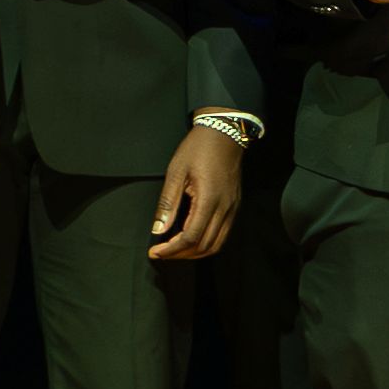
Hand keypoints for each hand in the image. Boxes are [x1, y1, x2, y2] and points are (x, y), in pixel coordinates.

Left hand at [148, 122, 244, 259]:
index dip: (172, 249)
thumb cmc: (198, 149)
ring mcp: (232, 208)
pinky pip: (222, 234)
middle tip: (161, 252)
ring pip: (216, 244)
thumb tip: (157, 230)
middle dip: (181, 255)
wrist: (224, 134)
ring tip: (175, 249)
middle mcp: (225, 208)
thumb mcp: (176, 172)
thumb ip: (168, 203)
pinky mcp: (234, 206)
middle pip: (205, 246)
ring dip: (195, 252)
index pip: (191, 237)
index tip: (155, 251)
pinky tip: (191, 238)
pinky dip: (206, 243)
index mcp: (209, 200)